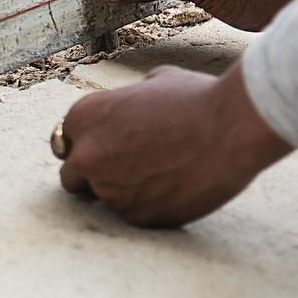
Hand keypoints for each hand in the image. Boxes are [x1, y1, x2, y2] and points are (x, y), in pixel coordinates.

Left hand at [57, 61, 289, 226]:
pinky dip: (150, 206)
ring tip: (165, 172)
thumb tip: (136, 99)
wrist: (232, 130)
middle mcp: (88, 156)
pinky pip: (134, 214)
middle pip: (72, 178)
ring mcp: (109, 190)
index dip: (87, 146)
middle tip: (125, 169)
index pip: (65, 142)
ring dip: (126, 191)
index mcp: (83, 117)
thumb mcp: (157, 81)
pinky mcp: (135, 216)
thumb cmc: (198, 99)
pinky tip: (176, 187)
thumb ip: (132, 97)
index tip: (105, 149)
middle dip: (93, 175)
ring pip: (105, 199)